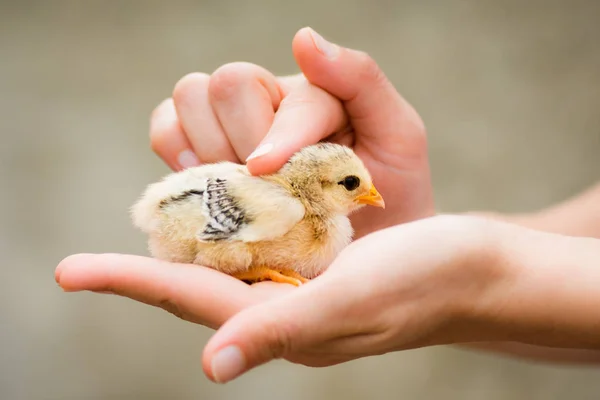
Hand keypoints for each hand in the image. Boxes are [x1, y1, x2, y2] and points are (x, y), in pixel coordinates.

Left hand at [55, 216, 509, 380]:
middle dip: (138, 275)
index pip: (187, 299)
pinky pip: (256, 248)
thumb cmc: (422, 282)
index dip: (128, 282)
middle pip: (192, 290)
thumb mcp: (352, 300)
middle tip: (86, 268)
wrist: (472, 268)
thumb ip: (282, 328)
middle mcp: (281, 307)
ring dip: (174, 253)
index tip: (69, 271)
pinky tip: (210, 215)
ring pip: (220, 267)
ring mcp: (298, 285)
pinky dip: (225, 231)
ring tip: (134, 238)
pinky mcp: (318, 262)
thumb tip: (210, 365)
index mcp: (281, 321)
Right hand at [150, 27, 433, 238]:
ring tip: (242, 189)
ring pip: (189, 98)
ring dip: (210, 149)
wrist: (367, 247)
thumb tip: (303, 36)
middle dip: (244, 141)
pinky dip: (176, 153)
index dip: (276, 135)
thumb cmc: (388, 191)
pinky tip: (208, 182)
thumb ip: (359, 79)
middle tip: (272, 187)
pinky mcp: (202, 152)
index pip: (286, 96)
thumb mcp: (397, 135)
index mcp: (313, 91)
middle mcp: (267, 100)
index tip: (266, 169)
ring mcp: (231, 123)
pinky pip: (165, 129)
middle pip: (225, 84)